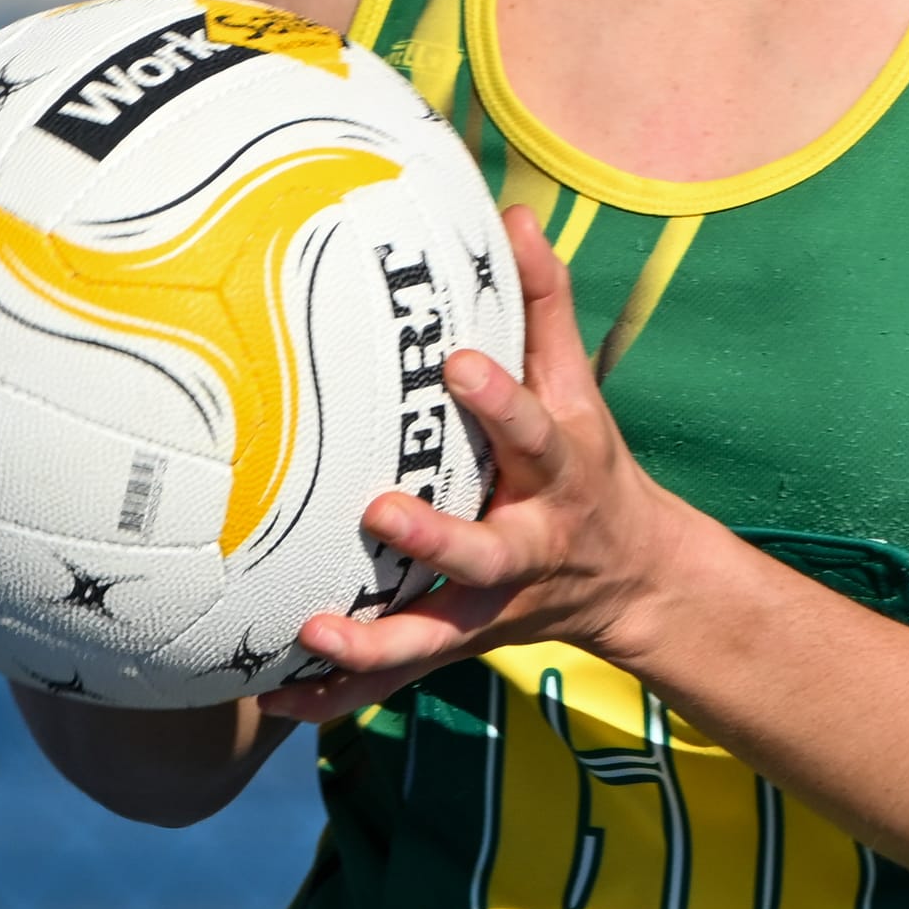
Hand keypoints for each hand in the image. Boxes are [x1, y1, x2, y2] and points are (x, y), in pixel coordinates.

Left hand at [259, 205, 694, 724]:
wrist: (632, 580)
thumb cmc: (587, 462)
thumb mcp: (578, 388)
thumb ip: (542, 305)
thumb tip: (511, 212)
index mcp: (555, 474)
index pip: (531, 432)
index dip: (498, 400)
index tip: (456, 364)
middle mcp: (526, 547)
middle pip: (485, 552)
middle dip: (436, 538)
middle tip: (376, 511)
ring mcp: (491, 609)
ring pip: (433, 634)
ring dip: (374, 640)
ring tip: (313, 629)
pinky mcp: (458, 648)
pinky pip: (397, 677)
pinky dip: (339, 692)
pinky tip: (276, 695)